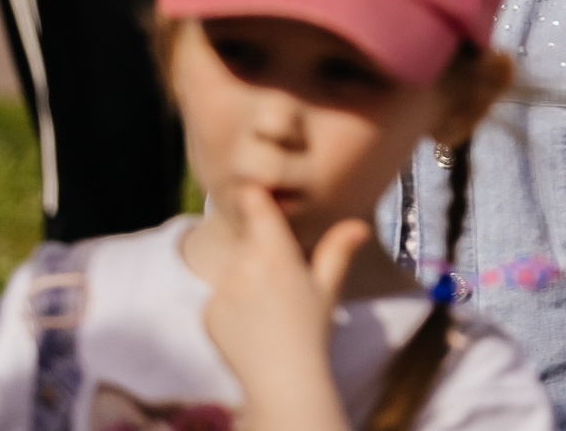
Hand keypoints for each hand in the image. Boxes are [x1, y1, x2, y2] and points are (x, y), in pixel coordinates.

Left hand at [202, 184, 363, 421]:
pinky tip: (252, 325)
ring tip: (269, 307)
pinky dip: (232, 305)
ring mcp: (219, 289)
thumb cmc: (311, 330)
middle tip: (280, 272)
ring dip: (246, 278)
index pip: (255, 204)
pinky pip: (219, 298)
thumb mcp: (328, 287)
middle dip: (260, 248)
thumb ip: (338, 250)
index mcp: (273, 251)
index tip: (258, 187)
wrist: (281, 379)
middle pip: (246, 240)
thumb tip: (360, 224)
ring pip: (233, 270)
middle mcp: (241, 264)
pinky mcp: (206, 312)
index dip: (255, 192)